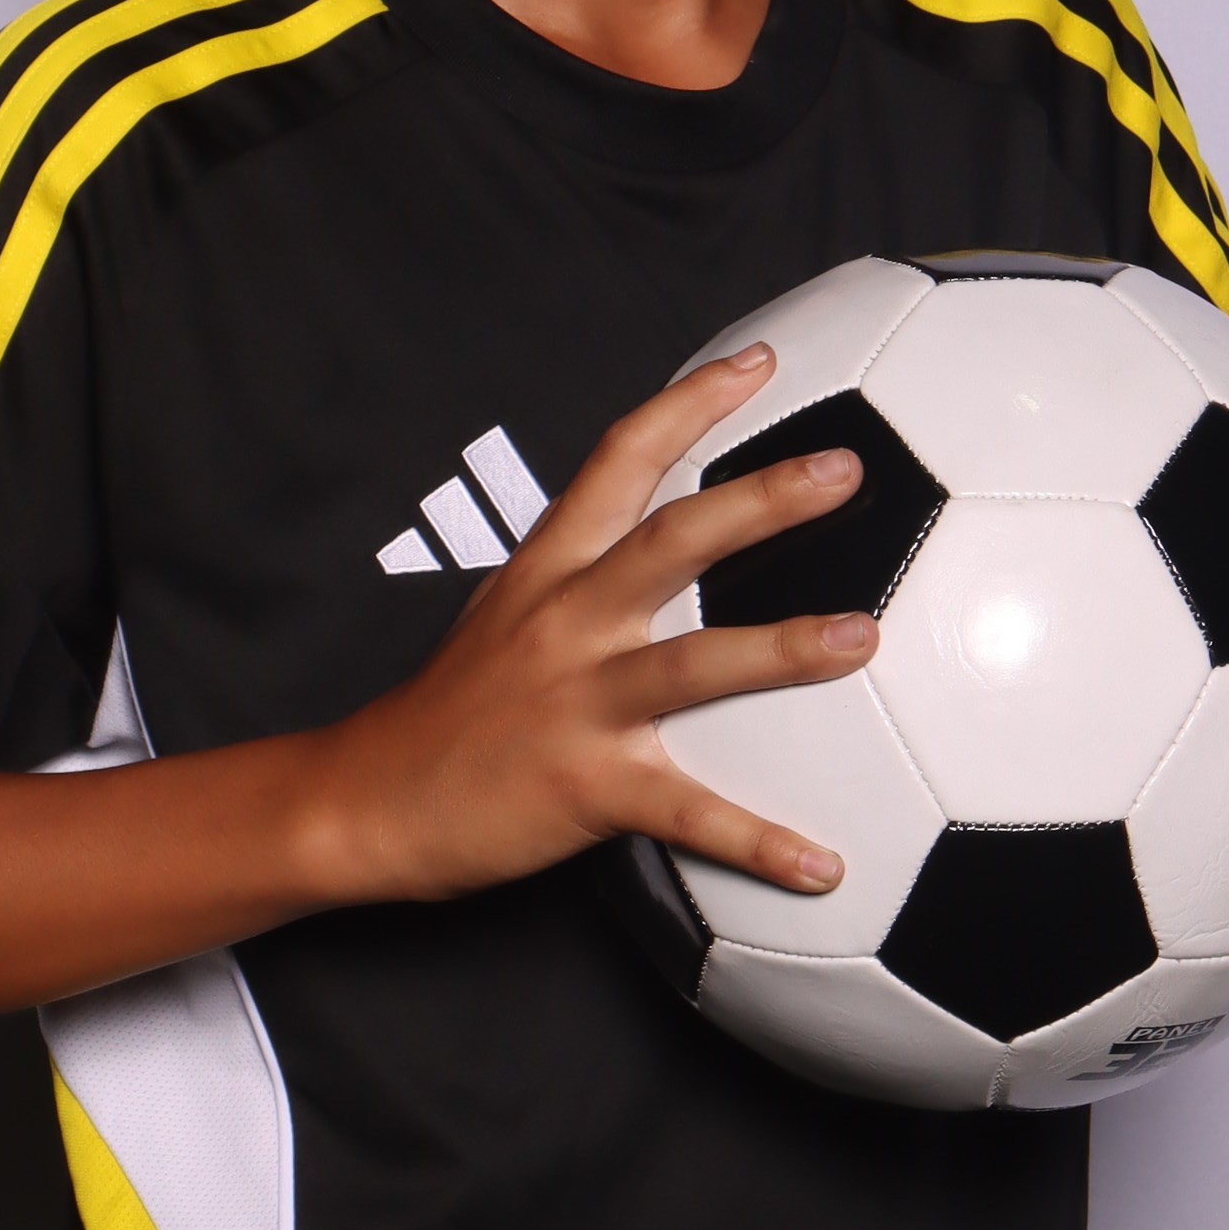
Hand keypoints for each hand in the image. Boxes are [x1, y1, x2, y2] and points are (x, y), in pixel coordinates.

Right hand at [313, 349, 876, 905]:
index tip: (757, 364)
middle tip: (842, 470)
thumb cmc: (448, 711)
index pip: (621, 461)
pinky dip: (758, 842)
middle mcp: (567, 622)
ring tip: (862, 638)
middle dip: (760, 499)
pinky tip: (821, 865)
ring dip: (783, 649)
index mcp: (549, 572)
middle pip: (671, 539)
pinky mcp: (586, 786)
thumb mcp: (502, 612)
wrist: (366, 799)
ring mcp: (577, 703)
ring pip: (693, 663)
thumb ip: (575, 573)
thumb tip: (653, 542)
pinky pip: (688, 814)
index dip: (690, 404)